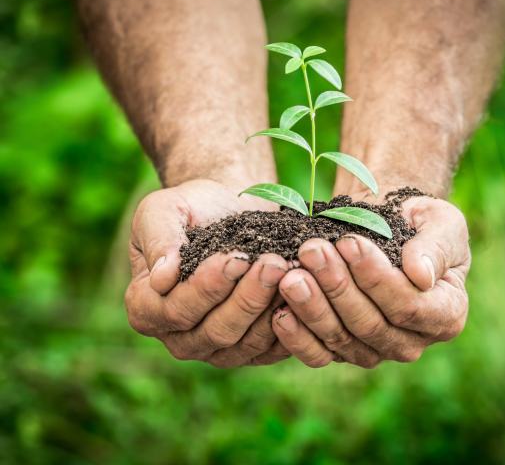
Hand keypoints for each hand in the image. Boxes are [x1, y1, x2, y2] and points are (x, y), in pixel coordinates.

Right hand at [125, 179, 290, 367]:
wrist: (229, 210)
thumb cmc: (191, 209)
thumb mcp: (162, 210)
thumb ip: (158, 239)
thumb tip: (162, 278)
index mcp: (146, 308)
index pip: (176, 310)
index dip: (207, 287)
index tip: (235, 258)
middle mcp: (179, 337)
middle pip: (216, 331)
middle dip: (248, 297)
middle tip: (274, 263)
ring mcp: (217, 349)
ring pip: (247, 342)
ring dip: (271, 307)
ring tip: (291, 271)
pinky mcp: (252, 350)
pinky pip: (272, 347)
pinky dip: (291, 322)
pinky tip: (305, 291)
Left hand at [272, 195, 469, 367]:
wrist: (387, 227)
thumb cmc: (418, 223)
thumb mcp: (442, 224)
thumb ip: (435, 248)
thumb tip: (420, 275)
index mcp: (445, 314)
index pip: (409, 306)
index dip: (376, 278)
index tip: (348, 243)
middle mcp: (411, 342)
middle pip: (370, 325)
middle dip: (337, 287)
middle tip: (311, 252)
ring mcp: (374, 350)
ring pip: (341, 339)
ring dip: (312, 307)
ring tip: (291, 276)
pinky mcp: (342, 351)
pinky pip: (318, 354)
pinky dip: (297, 337)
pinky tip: (279, 313)